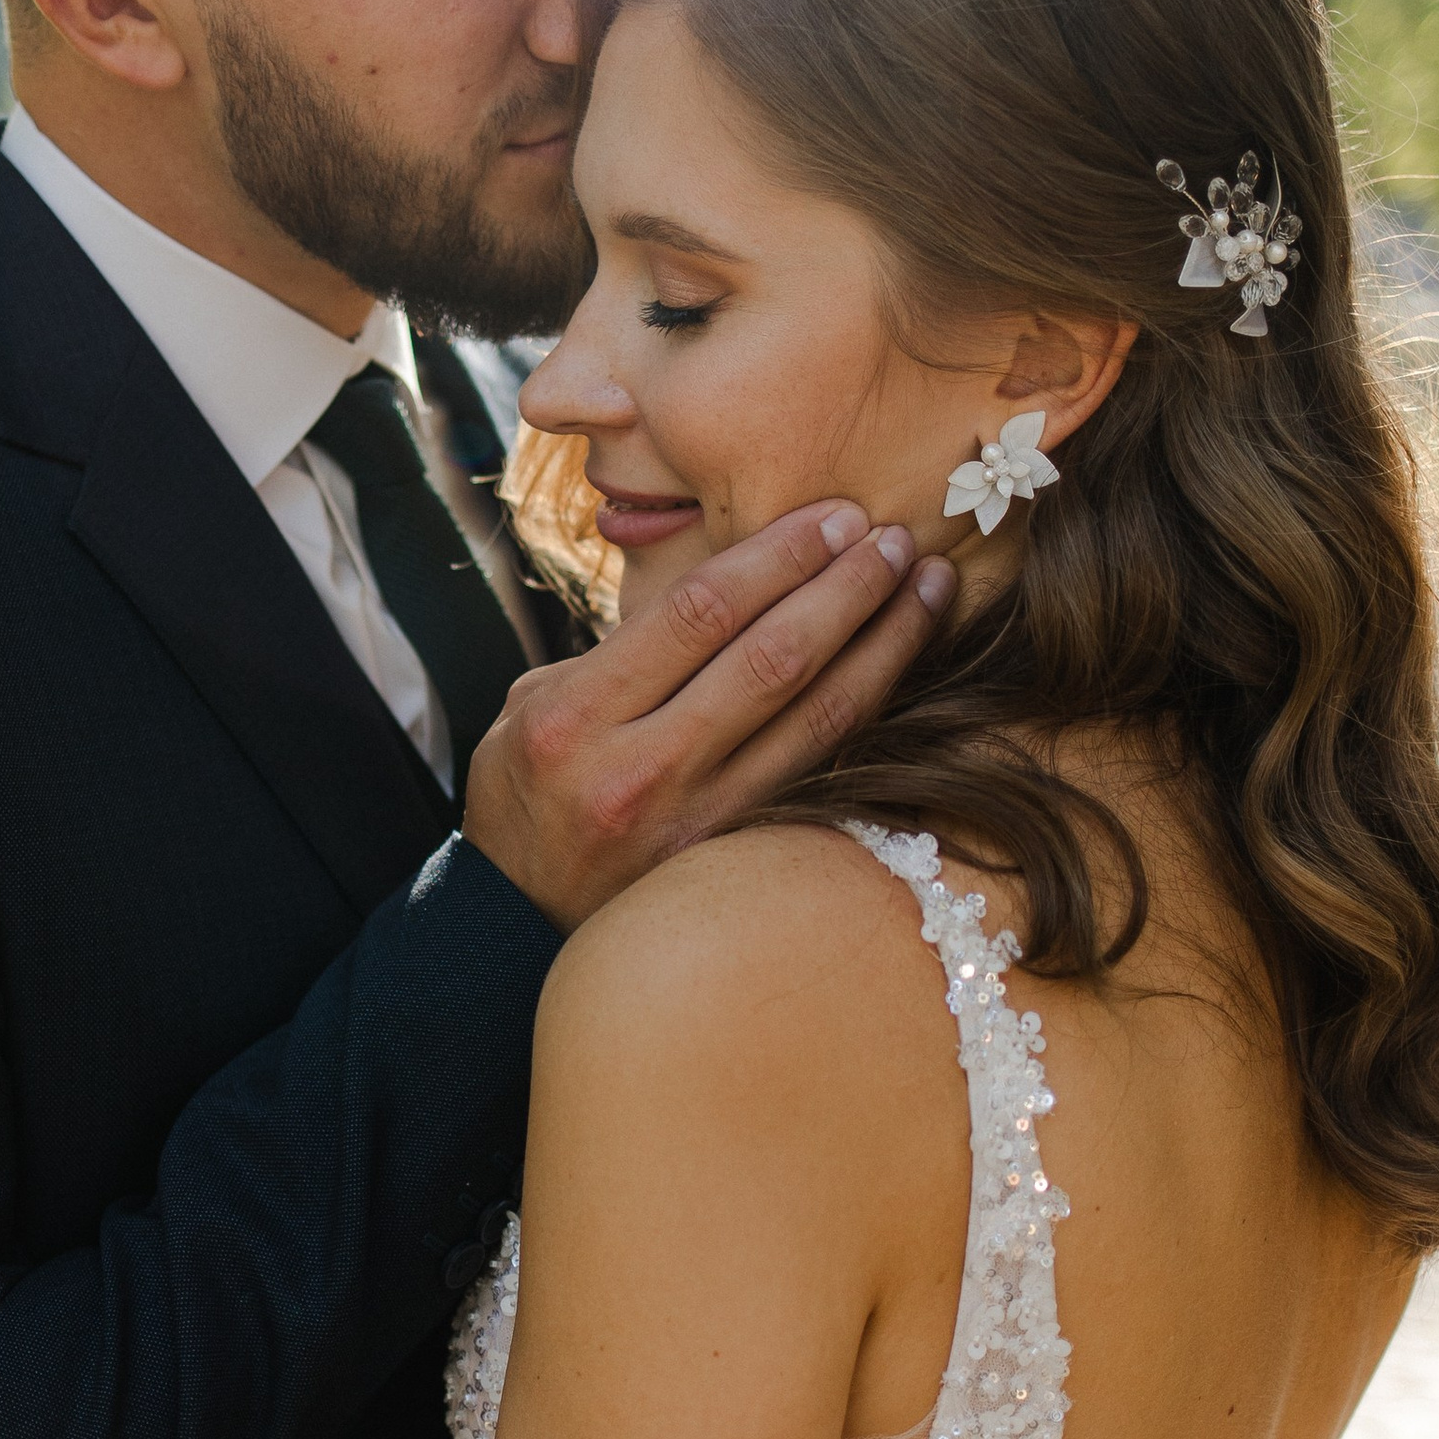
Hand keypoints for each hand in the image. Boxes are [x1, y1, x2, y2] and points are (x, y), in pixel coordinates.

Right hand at [462, 504, 953, 930]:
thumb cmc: (526, 794)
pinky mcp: (733, 859)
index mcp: (576, 716)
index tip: (836, 516)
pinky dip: (869, 713)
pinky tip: (904, 669)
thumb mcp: (531, 707)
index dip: (780, 556)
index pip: (701, 614)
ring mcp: (693, 824)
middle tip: (895, 538)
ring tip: (926, 588)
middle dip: (846, 586)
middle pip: (771, 658)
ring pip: (815, 718)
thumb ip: (618, 652)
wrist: (512, 923)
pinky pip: (819, 773)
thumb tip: (724, 591)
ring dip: (883, 644)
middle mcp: (638, 770)